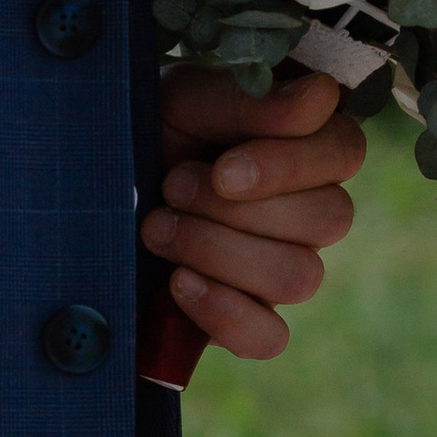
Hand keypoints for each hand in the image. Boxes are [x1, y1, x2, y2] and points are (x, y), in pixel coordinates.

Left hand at [146, 63, 363, 361]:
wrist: (92, 187)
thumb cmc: (150, 129)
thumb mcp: (186, 100)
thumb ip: (250, 100)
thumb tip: (319, 99)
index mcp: (308, 142)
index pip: (344, 151)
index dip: (290, 164)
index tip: (222, 169)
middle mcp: (311, 206)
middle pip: (330, 219)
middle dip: (237, 210)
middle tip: (172, 188)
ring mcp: (285, 265)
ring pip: (300, 276)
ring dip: (220, 252)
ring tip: (159, 229)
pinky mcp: (251, 318)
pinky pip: (270, 338)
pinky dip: (225, 313)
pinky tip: (179, 283)